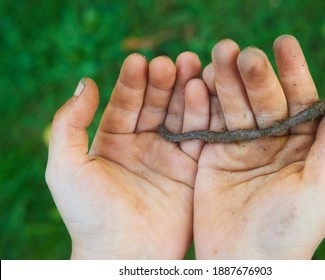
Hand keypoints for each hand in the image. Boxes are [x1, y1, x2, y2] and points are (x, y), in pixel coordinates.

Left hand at [45, 52, 207, 258]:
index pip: (126, 103)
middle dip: (164, 81)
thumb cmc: (89, 215)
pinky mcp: (192, 170)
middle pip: (157, 104)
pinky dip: (204, 115)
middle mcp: (144, 144)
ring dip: (187, 91)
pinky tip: (204, 94)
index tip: (140, 61)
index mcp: (115, 141)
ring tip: (192, 67)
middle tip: (174, 60)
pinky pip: (200, 137)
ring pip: (181, 115)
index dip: (133, 82)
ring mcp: (170, 156)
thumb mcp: (65, 167)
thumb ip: (69, 123)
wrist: (123, 256)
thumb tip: (85, 81)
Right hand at [193, 35, 324, 258]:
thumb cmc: (290, 231)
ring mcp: (241, 146)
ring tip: (217, 54)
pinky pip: (208, 125)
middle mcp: (272, 141)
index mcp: (302, 146)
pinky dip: (202, 104)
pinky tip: (198, 82)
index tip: (283, 43)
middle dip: (254, 74)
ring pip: (234, 106)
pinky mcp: (213, 155)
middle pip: (264, 99)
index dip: (293, 72)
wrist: (245, 261)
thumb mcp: (321, 190)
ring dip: (226, 81)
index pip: (300, 100)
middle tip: (240, 51)